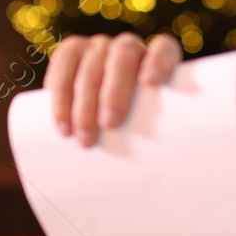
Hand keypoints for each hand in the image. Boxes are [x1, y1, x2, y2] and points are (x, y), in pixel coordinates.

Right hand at [46, 33, 182, 145]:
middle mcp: (129, 48)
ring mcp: (100, 45)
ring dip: (83, 101)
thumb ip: (167, 143)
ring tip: (82, 137)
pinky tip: (61, 120)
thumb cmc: (139, 130)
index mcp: (158, 58)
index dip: (159, 60)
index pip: (164, 48)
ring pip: (91, 63)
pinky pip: (63, 61)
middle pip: (124, 56)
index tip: (151, 82)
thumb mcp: (155, 131)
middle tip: (109, 124)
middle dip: (114, 90)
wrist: (103, 114)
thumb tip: (176, 190)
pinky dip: (59, 91)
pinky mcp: (73, 50)